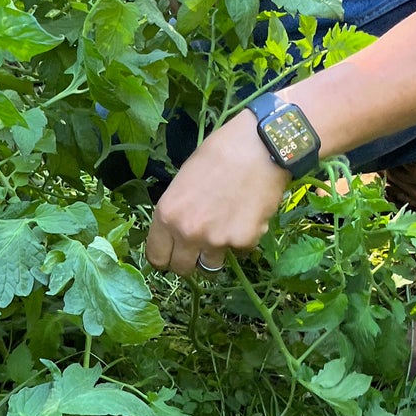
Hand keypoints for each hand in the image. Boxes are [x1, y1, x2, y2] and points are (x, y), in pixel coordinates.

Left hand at [145, 111, 288, 275]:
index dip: (166, 257)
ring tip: (227, 225)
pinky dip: (243, 238)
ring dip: (217, 251)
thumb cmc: (218, 154)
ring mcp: (216, 240)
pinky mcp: (244, 241)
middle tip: (201, 247)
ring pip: (211, 265)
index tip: (174, 253)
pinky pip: (240, 250)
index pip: (157, 257)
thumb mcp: (183, 180)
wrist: (259, 147)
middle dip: (190, 261)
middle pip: (182, 269)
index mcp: (167, 215)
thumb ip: (177, 211)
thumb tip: (176, 232)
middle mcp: (188, 232)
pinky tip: (248, 214)